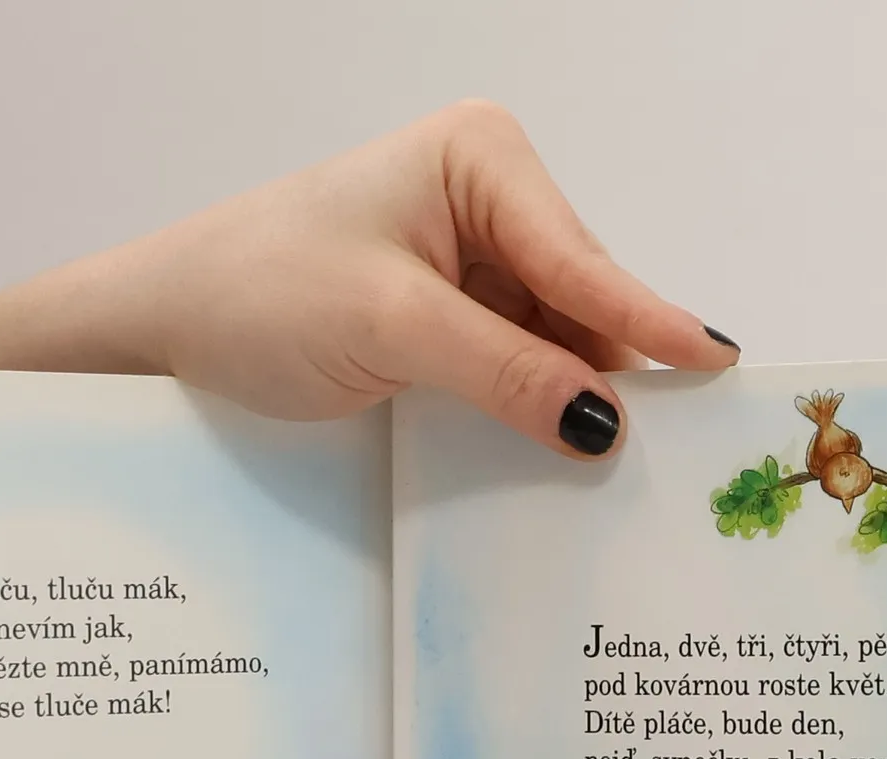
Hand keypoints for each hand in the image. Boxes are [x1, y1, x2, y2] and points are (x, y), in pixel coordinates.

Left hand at [0, 102, 738, 458]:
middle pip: (580, 301)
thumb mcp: (392, 329)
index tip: (720, 367)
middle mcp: (486, 198)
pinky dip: (530, 409)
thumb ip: (503, 372)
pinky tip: (557, 453)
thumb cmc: (261, 291)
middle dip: (611, 371)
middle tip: (674, 453)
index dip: (649, 323)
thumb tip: (605, 422)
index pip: (582, 259)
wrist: (166, 325)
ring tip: (621, 470)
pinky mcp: (447, 317)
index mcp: (481, 160)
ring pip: (552, 342)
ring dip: (570, 401)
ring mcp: (468, 260)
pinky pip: (514, 365)